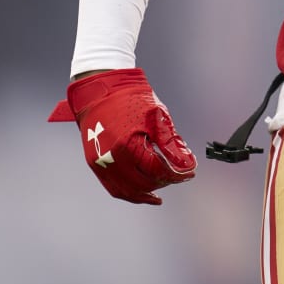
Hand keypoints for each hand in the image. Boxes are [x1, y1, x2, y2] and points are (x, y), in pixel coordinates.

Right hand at [48, 68, 195, 204]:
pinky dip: (129, 193)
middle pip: (144, 183)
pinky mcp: (94, 163)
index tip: (189, 171)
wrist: (101, 89)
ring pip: (128, 191)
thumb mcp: (156, 117)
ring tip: (161, 190)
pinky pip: (113, 187)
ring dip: (147, 193)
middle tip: (178, 176)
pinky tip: (142, 193)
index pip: (158, 170)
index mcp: (128, 145)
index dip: (177, 173)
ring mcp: (100, 163)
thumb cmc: (128, 98)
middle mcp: (112, 158)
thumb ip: (170, 143)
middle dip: (165, 181)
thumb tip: (185, 162)